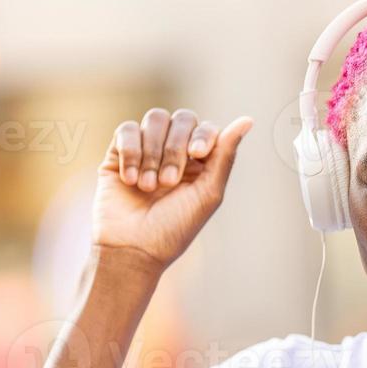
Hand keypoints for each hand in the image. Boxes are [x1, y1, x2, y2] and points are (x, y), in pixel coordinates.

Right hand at [92, 109, 252, 268]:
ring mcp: (146, 151)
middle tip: (168, 182)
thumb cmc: (174, 229)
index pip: (205, 127)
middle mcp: (173, 152)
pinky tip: (131, 180)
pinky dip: (131, 153)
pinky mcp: (118, 155)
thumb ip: (225, 155)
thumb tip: (248, 120)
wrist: (132, 249)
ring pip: (154, 119)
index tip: (196, 154)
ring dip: (153, 152)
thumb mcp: (208, 194)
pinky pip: (126, 130)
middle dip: (175, 148)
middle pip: (181, 118)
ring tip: (148, 186)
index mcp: (199, 163)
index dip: (202, 135)